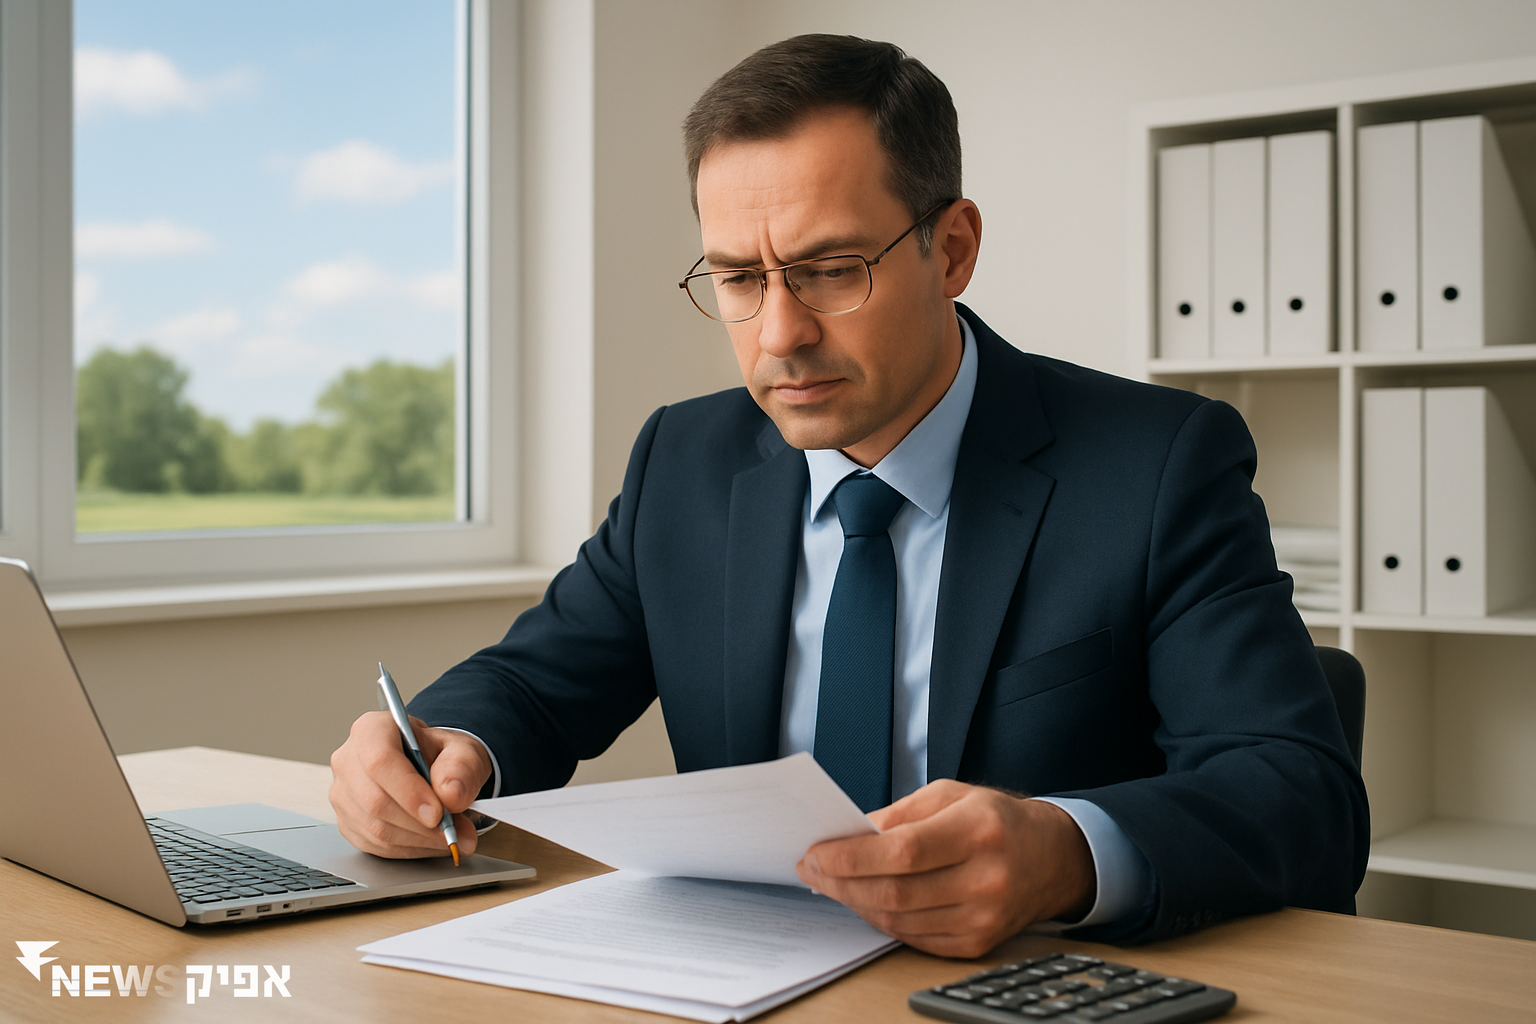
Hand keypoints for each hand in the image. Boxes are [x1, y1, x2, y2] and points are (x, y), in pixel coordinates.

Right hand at [329, 711, 492, 858]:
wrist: (432, 768)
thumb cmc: (441, 755)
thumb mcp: (463, 751)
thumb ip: (461, 768)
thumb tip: (451, 796)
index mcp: (372, 730)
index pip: (380, 761)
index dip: (409, 791)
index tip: (438, 813)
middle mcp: (348, 760)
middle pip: (375, 800)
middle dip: (419, 824)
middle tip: (454, 832)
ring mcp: (343, 794)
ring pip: (375, 828)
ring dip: (418, 840)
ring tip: (451, 838)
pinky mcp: (347, 823)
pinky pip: (375, 845)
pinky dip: (409, 849)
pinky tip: (431, 842)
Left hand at [795, 780, 1094, 957]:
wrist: (1053, 859)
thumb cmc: (997, 819)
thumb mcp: (952, 795)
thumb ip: (899, 815)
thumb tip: (848, 836)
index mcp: (979, 831)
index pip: (903, 852)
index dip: (851, 856)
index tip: (815, 852)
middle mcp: (986, 879)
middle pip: (896, 892)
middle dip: (841, 881)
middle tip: (812, 869)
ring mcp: (984, 918)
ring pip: (900, 920)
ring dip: (856, 902)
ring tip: (832, 882)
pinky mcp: (978, 944)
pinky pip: (915, 937)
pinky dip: (883, 919)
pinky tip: (866, 900)